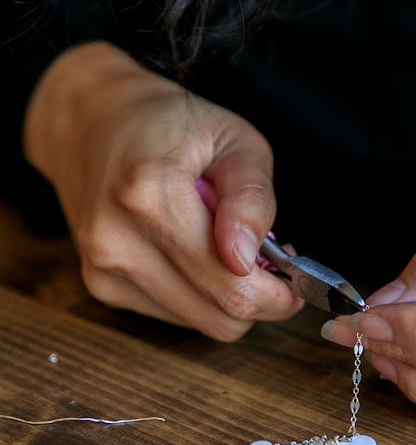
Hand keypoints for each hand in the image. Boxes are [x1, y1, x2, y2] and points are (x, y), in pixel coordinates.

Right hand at [24, 41, 301, 337]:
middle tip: (269, 260)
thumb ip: (251, 198)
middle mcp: (118, 240)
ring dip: (226, 297)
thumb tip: (249, 258)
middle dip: (259, 298)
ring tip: (225, 247)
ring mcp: (104, 268)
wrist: (91, 121)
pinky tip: (193, 253)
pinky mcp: (101, 284)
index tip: (296, 278)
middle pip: (219, 317)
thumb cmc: (169, 122)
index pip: (232, 286)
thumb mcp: (234, 139)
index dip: (279, 294)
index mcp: (150, 195)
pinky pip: (175, 315)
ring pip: (200, 323)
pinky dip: (197, 294)